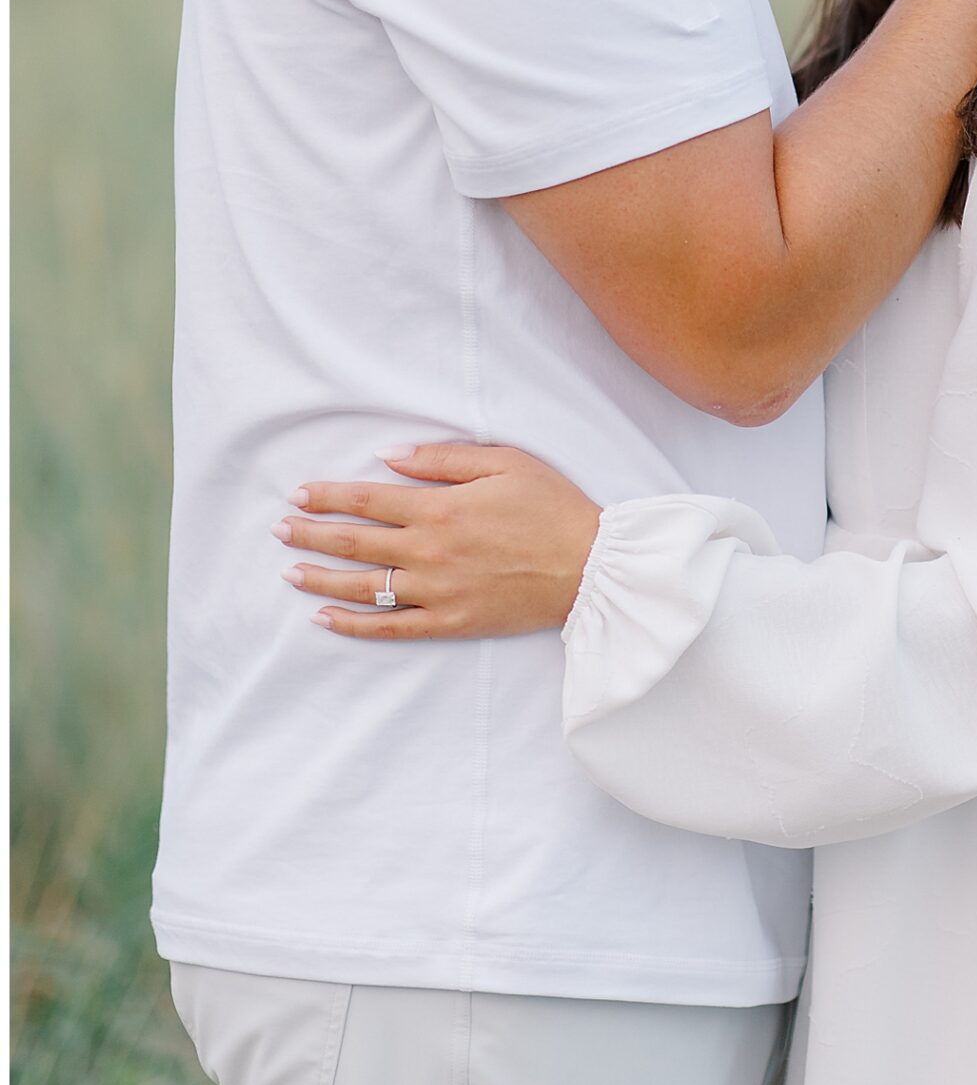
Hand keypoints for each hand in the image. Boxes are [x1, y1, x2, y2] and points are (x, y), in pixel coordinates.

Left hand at [274, 442, 600, 641]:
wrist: (588, 566)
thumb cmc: (550, 506)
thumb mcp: (503, 462)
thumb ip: (442, 459)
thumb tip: (388, 456)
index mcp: (440, 508)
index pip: (368, 500)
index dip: (328, 496)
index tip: (298, 494)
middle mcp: (429, 551)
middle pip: (356, 543)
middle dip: (312, 535)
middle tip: (280, 530)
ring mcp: (437, 592)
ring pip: (364, 588)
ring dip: (322, 579)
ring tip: (291, 573)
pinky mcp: (450, 623)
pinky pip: (391, 628)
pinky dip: (354, 625)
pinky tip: (325, 619)